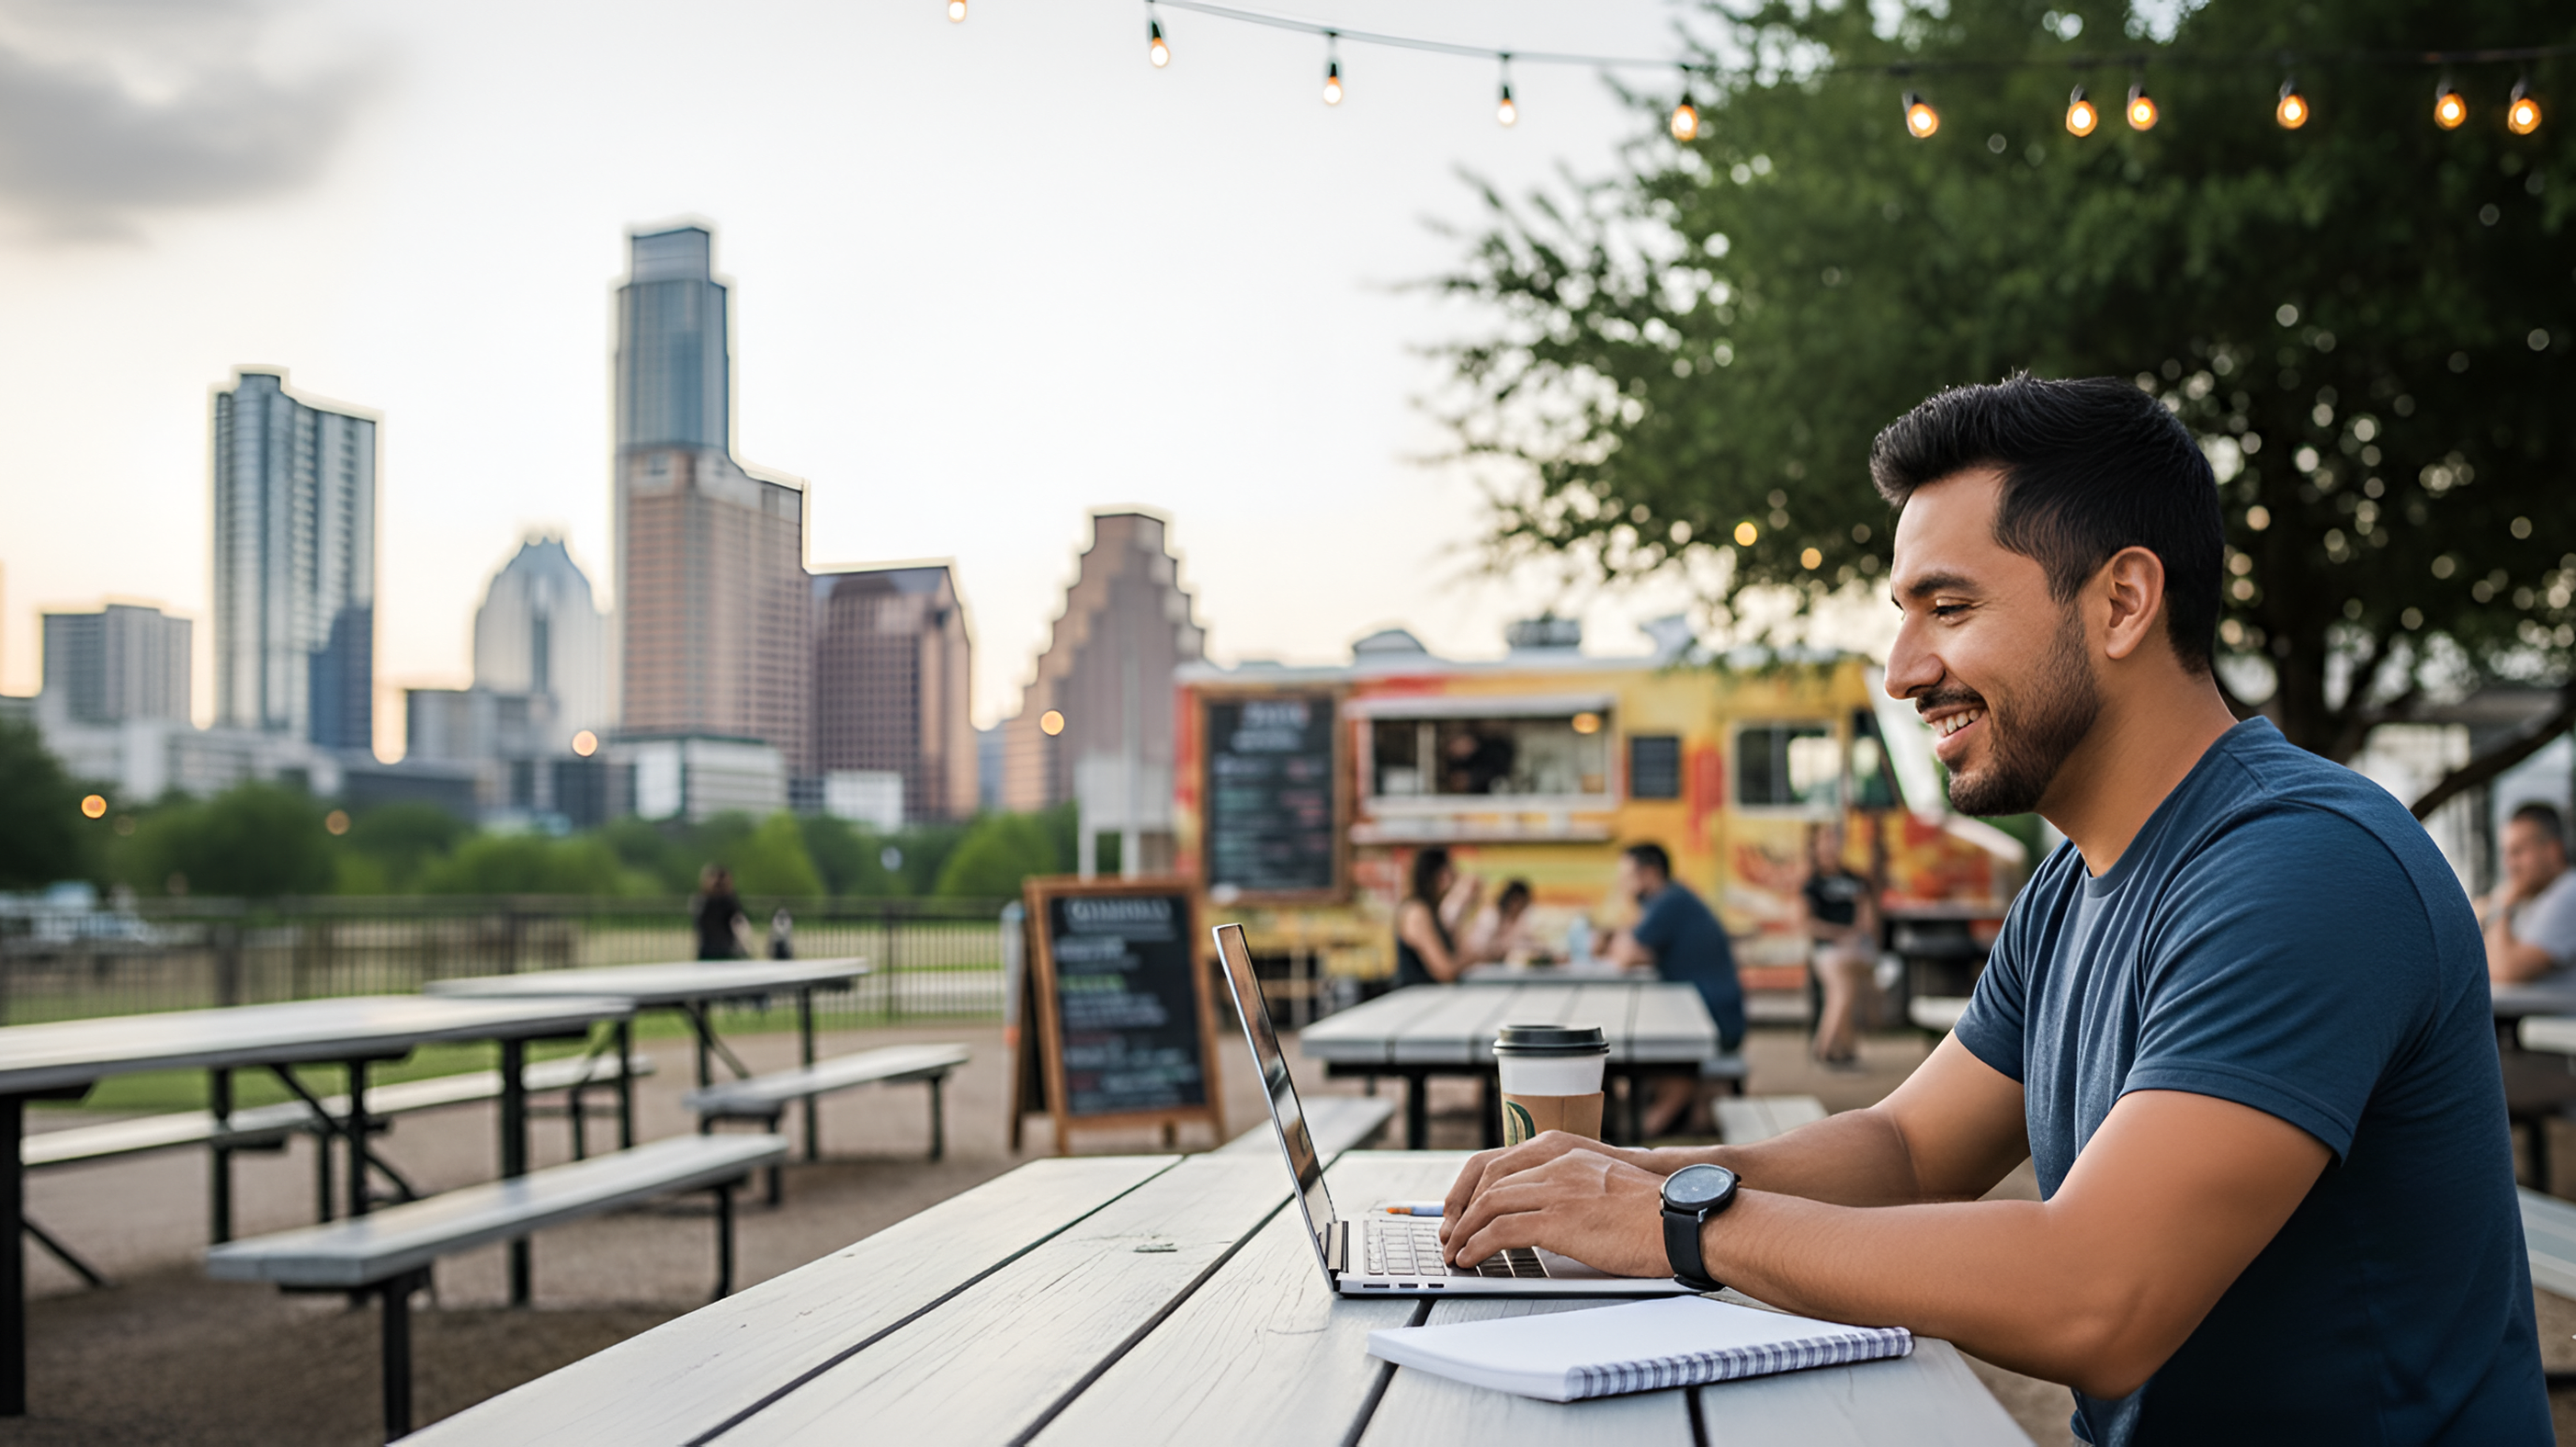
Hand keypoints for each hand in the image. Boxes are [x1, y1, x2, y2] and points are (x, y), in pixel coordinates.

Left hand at [1440, 1131, 1670, 1229]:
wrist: (1681, 1219)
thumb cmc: (1653, 1210)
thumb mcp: (1605, 1183)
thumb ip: (1574, 1187)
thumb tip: (1549, 1213)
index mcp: (1565, 1151)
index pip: (1498, 1161)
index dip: (1471, 1187)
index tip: (1460, 1209)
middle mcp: (1555, 1163)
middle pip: (1487, 1181)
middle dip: (1461, 1210)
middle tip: (1449, 1233)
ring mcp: (1556, 1189)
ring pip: (1489, 1205)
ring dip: (1465, 1231)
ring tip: (1455, 1251)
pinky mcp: (1558, 1219)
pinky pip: (1501, 1231)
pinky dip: (1478, 1245)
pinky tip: (1472, 1258)